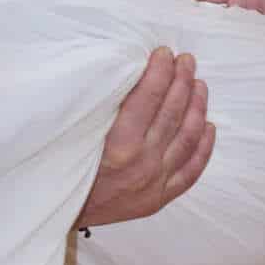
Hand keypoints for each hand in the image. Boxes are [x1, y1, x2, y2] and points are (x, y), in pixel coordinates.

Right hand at [77, 48, 212, 228]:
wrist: (56, 211)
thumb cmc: (59, 167)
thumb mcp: (74, 133)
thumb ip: (104, 108)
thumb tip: (131, 75)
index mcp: (119, 145)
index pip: (149, 97)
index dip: (160, 71)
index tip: (163, 53)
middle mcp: (142, 163)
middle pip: (172, 112)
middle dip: (182, 80)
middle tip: (186, 60)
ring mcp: (154, 183)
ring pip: (187, 137)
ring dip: (197, 107)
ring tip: (200, 84)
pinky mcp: (158, 198)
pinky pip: (191, 171)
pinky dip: (203, 147)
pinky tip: (208, 126)